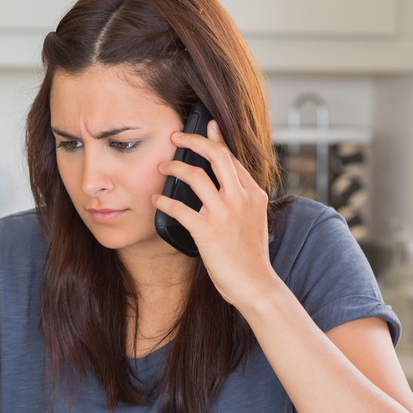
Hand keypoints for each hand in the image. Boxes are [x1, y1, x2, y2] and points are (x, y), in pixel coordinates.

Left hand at [151, 120, 278, 307]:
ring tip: (162, 167)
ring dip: (175, 168)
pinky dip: (164, 200)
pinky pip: (179, 208)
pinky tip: (156, 200)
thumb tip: (227, 189)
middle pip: (217, 156)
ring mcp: (225, 214)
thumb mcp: (255, 222)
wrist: (256, 285)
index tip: (206, 127)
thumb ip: (243, 203)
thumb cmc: (251, 259)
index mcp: (254, 195)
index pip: (234, 158)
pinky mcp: (208, 231)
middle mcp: (241, 199)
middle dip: (194, 141)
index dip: (217, 140)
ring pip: (197, 176)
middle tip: (176, 136)